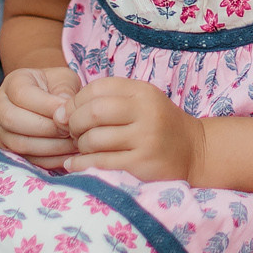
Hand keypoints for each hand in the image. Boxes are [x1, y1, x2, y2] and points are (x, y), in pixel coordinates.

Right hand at [0, 66, 81, 166]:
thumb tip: (64, 112)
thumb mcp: (64, 80)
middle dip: (46, 128)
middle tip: (70, 130)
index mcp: (13, 83)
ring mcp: (1, 130)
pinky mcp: (9, 149)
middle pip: (13, 120)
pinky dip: (49, 159)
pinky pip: (27, 159)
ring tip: (73, 143)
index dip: (47, 106)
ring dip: (50, 146)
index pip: (22, 95)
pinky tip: (68, 154)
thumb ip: (64, 91)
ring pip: (18, 143)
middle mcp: (0, 106)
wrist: (50, 98)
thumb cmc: (57, 87)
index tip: (69, 113)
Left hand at [65, 77, 203, 181]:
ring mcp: (145, 139)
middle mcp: (146, 112)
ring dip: (79, 146)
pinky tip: (75, 164)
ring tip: (81, 149)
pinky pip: (100, 163)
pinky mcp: (142, 164)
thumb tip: (58, 113)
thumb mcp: (139, 103)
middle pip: (93, 112)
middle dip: (74, 123)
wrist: (194, 152)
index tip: (69, 114)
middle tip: (72, 133)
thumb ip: (104, 102)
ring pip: (94, 139)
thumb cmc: (157, 126)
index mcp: (142, 92)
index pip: (97, 88)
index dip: (75, 102)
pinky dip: (81, 164)